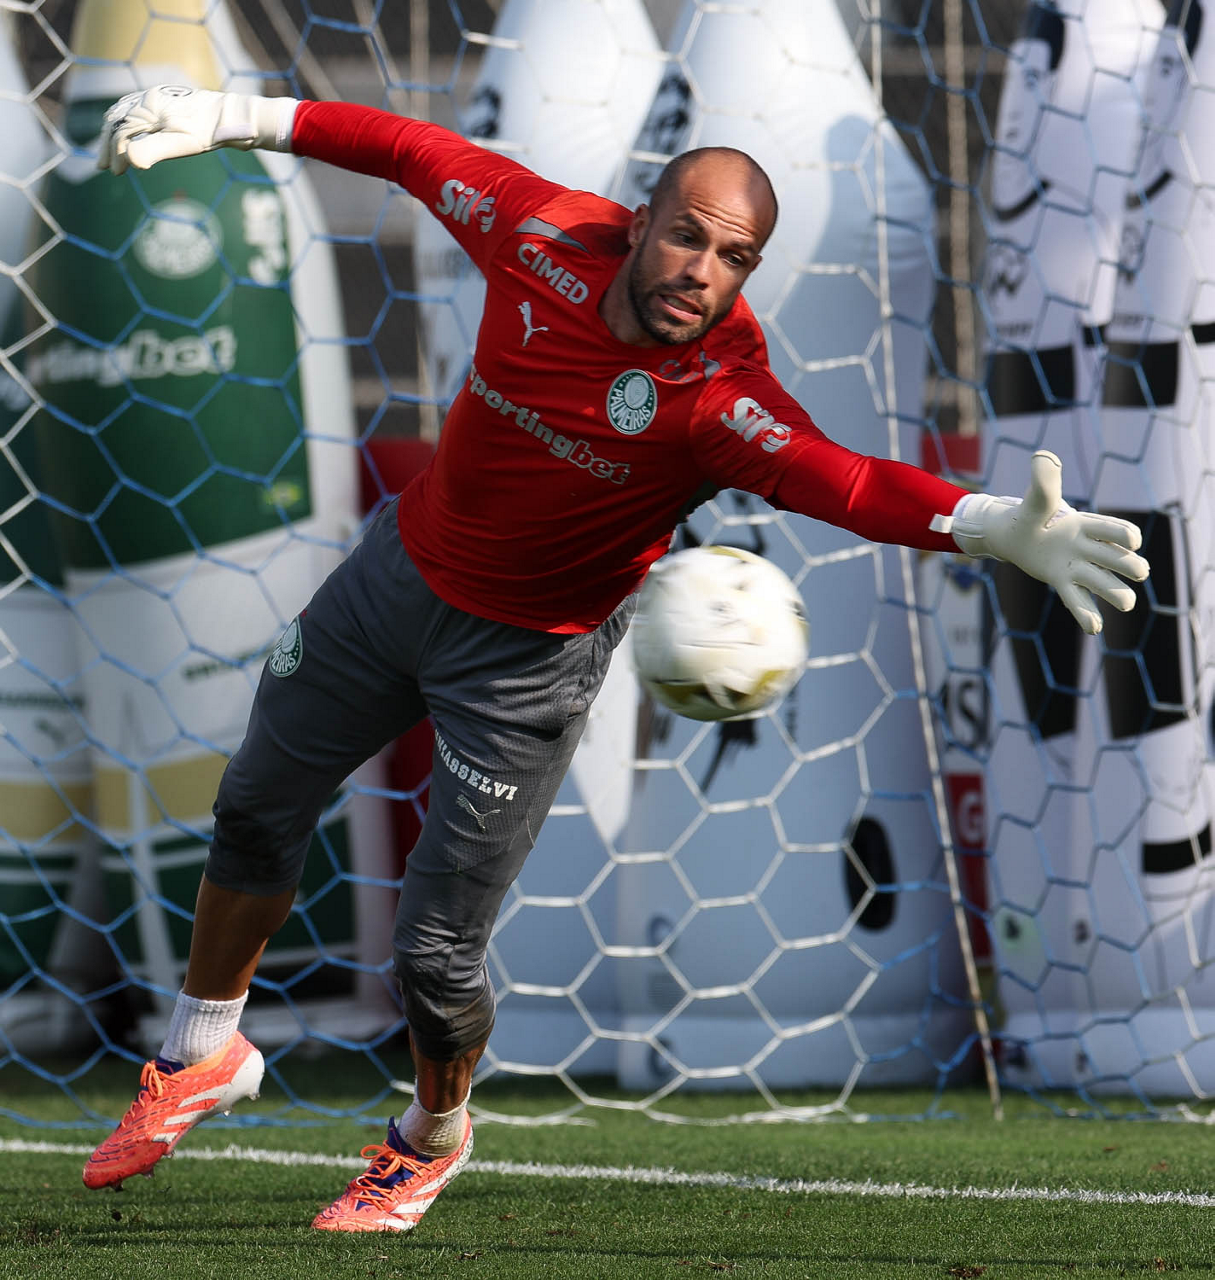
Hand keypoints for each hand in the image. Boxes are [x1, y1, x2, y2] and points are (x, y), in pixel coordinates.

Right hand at [97, 84, 297, 174]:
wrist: (233, 116)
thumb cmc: (209, 131)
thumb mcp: (182, 144)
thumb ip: (154, 150)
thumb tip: (130, 160)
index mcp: (148, 106)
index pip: (121, 131)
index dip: (115, 153)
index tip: (116, 172)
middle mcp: (148, 98)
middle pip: (119, 121)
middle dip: (109, 145)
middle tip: (104, 167)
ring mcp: (156, 98)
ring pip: (125, 115)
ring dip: (116, 135)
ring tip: (112, 154)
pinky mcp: (165, 102)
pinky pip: (137, 111)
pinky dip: (128, 126)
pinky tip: (130, 136)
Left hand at [947, 450, 1149, 634]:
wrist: (1012, 534)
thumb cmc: (1029, 515)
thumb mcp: (1035, 500)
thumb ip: (1043, 483)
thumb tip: (1044, 458)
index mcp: (1084, 524)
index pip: (1111, 529)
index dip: (1125, 535)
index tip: (1132, 540)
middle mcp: (1085, 547)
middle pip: (1115, 559)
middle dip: (1130, 565)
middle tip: (1138, 572)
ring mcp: (1075, 567)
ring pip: (1101, 583)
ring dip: (1116, 593)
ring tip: (1126, 603)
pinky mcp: (1061, 581)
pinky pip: (1077, 600)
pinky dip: (1086, 614)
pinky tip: (1094, 628)